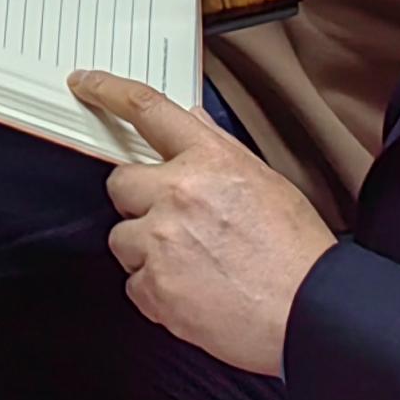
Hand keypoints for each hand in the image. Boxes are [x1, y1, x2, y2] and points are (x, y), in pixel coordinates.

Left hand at [79, 71, 333, 375]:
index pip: (148, 110)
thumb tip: (192, 121)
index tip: (87, 84)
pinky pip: (133, 282)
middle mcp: (178, 194)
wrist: (312, 315)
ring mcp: (162, 241)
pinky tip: (193, 292)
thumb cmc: (298, 254)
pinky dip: (156, 290)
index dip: (109, 90)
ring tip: (193, 265)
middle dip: (140, 200)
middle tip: (175, 223)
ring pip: (122, 237)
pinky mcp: (155, 286)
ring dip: (147, 249)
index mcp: (210, 161)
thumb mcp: (269, 183)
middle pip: (120, 182)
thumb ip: (221, 149)